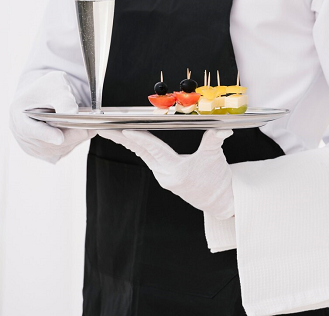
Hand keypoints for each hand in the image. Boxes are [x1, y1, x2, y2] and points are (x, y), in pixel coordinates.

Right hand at [9, 71, 95, 163]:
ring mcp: (32, 145)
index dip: (45, 135)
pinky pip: (61, 152)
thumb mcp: (57, 86)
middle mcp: (21, 134)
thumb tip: (72, 113)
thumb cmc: (50, 88)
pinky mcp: (43, 152)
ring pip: (57, 150)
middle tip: (89, 127)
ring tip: (85, 126)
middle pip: (48, 143)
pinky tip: (78, 131)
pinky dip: (73, 143)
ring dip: (75, 139)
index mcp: (19, 115)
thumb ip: (64, 100)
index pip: (29, 130)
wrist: (48, 95)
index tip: (59, 138)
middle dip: (71, 135)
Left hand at [98, 129, 234, 219]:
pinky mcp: (164, 176)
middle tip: (105, 129)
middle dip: (122, 139)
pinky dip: (138, 148)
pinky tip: (131, 140)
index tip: (125, 130)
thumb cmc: (217, 181)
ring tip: (112, 132)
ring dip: (127, 143)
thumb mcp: (215, 158)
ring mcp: (163, 176)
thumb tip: (222, 130)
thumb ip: (214, 141)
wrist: (220, 200)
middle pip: (141, 152)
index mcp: (175, 170)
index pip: (154, 150)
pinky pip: (148, 158)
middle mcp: (165, 174)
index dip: (140, 138)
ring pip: (142, 155)